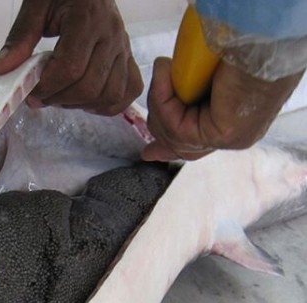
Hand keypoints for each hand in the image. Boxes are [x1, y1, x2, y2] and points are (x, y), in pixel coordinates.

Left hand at [0, 0, 142, 114]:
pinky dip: (109, 104)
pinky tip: (87, 100)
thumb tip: (1, 70)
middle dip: (60, 99)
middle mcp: (111, 33)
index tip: (30, 92)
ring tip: (62, 96)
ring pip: (110, 94)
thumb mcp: (36, 4)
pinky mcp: (128, 56)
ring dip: (82, 105)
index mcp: (88, 17)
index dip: (47, 88)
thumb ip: (20, 37)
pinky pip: (129, 90)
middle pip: (90, 87)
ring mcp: (123, 46)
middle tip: (41, 96)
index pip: (70, 68)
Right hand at [142, 57, 304, 160]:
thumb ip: (185, 89)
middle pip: (180, 145)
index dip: (169, 148)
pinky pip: (177, 127)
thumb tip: (160, 82)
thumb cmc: (242, 47)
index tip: (148, 152)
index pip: (195, 146)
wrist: (264, 41)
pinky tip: (165, 74)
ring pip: (173, 135)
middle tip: (151, 92)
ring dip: (160, 101)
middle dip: (158, 123)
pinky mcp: (224, 134)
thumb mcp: (203, 75)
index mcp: (234, 122)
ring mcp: (230, 138)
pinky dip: (164, 100)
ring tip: (164, 69)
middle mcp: (233, 134)